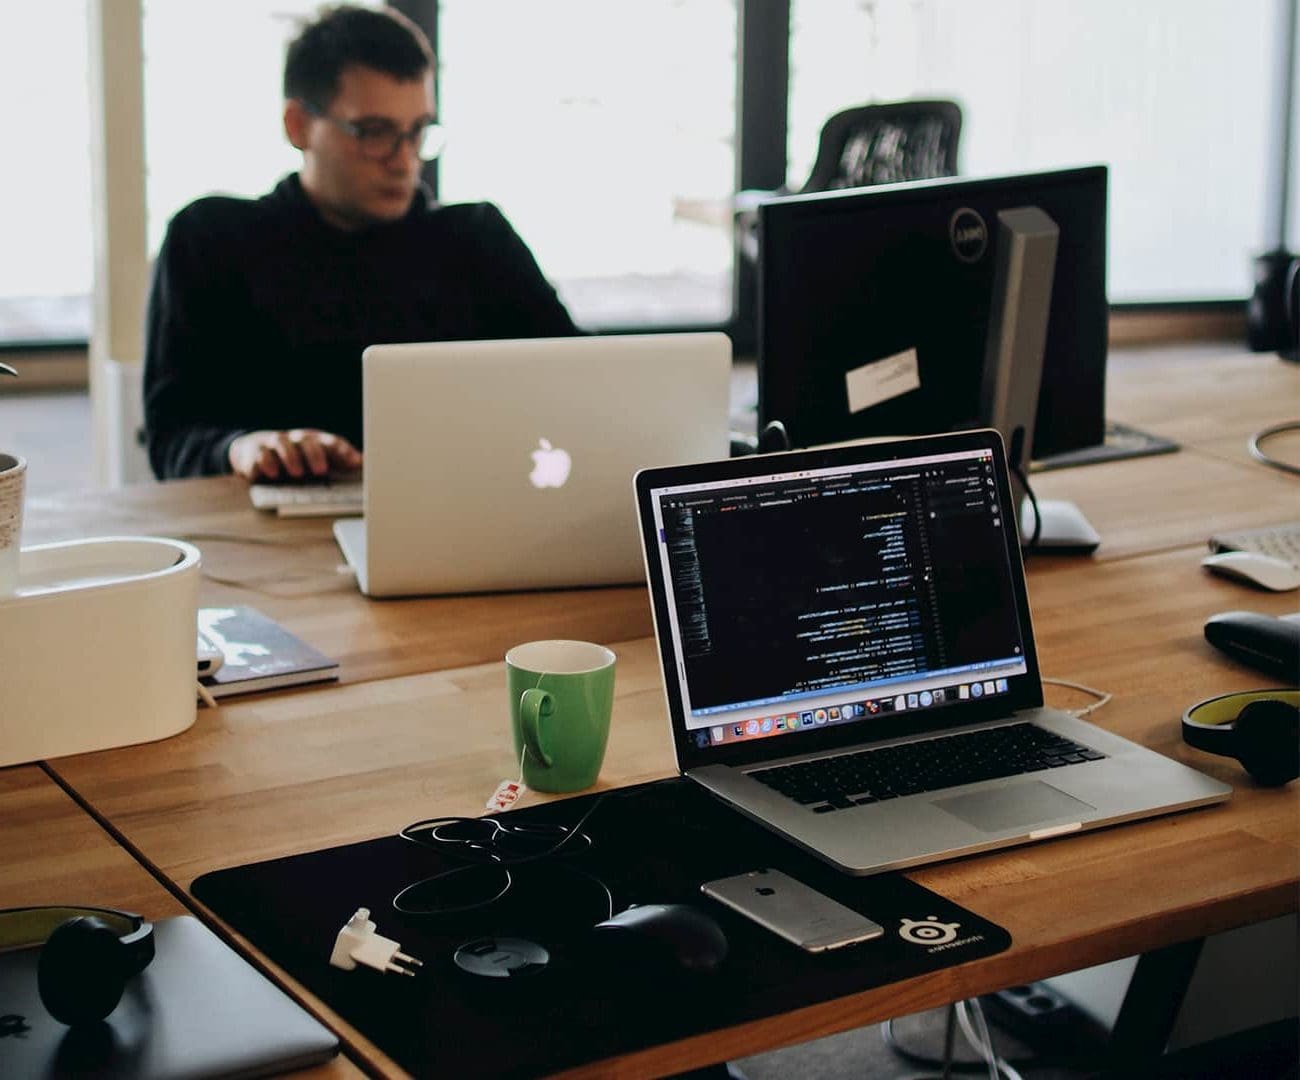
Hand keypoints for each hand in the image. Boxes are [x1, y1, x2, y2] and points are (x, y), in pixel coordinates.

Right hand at [228, 429, 362, 481]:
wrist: (251, 449)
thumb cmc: (292, 457)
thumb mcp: (314, 459)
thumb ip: (338, 462)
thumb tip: (364, 465)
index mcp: (314, 441)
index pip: (331, 442)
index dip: (344, 451)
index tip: (356, 463)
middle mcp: (295, 439)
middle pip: (307, 441)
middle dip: (315, 454)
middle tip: (321, 470)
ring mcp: (273, 444)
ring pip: (282, 443)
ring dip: (290, 457)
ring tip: (297, 473)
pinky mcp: (253, 452)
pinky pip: (258, 455)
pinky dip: (264, 463)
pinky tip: (270, 473)